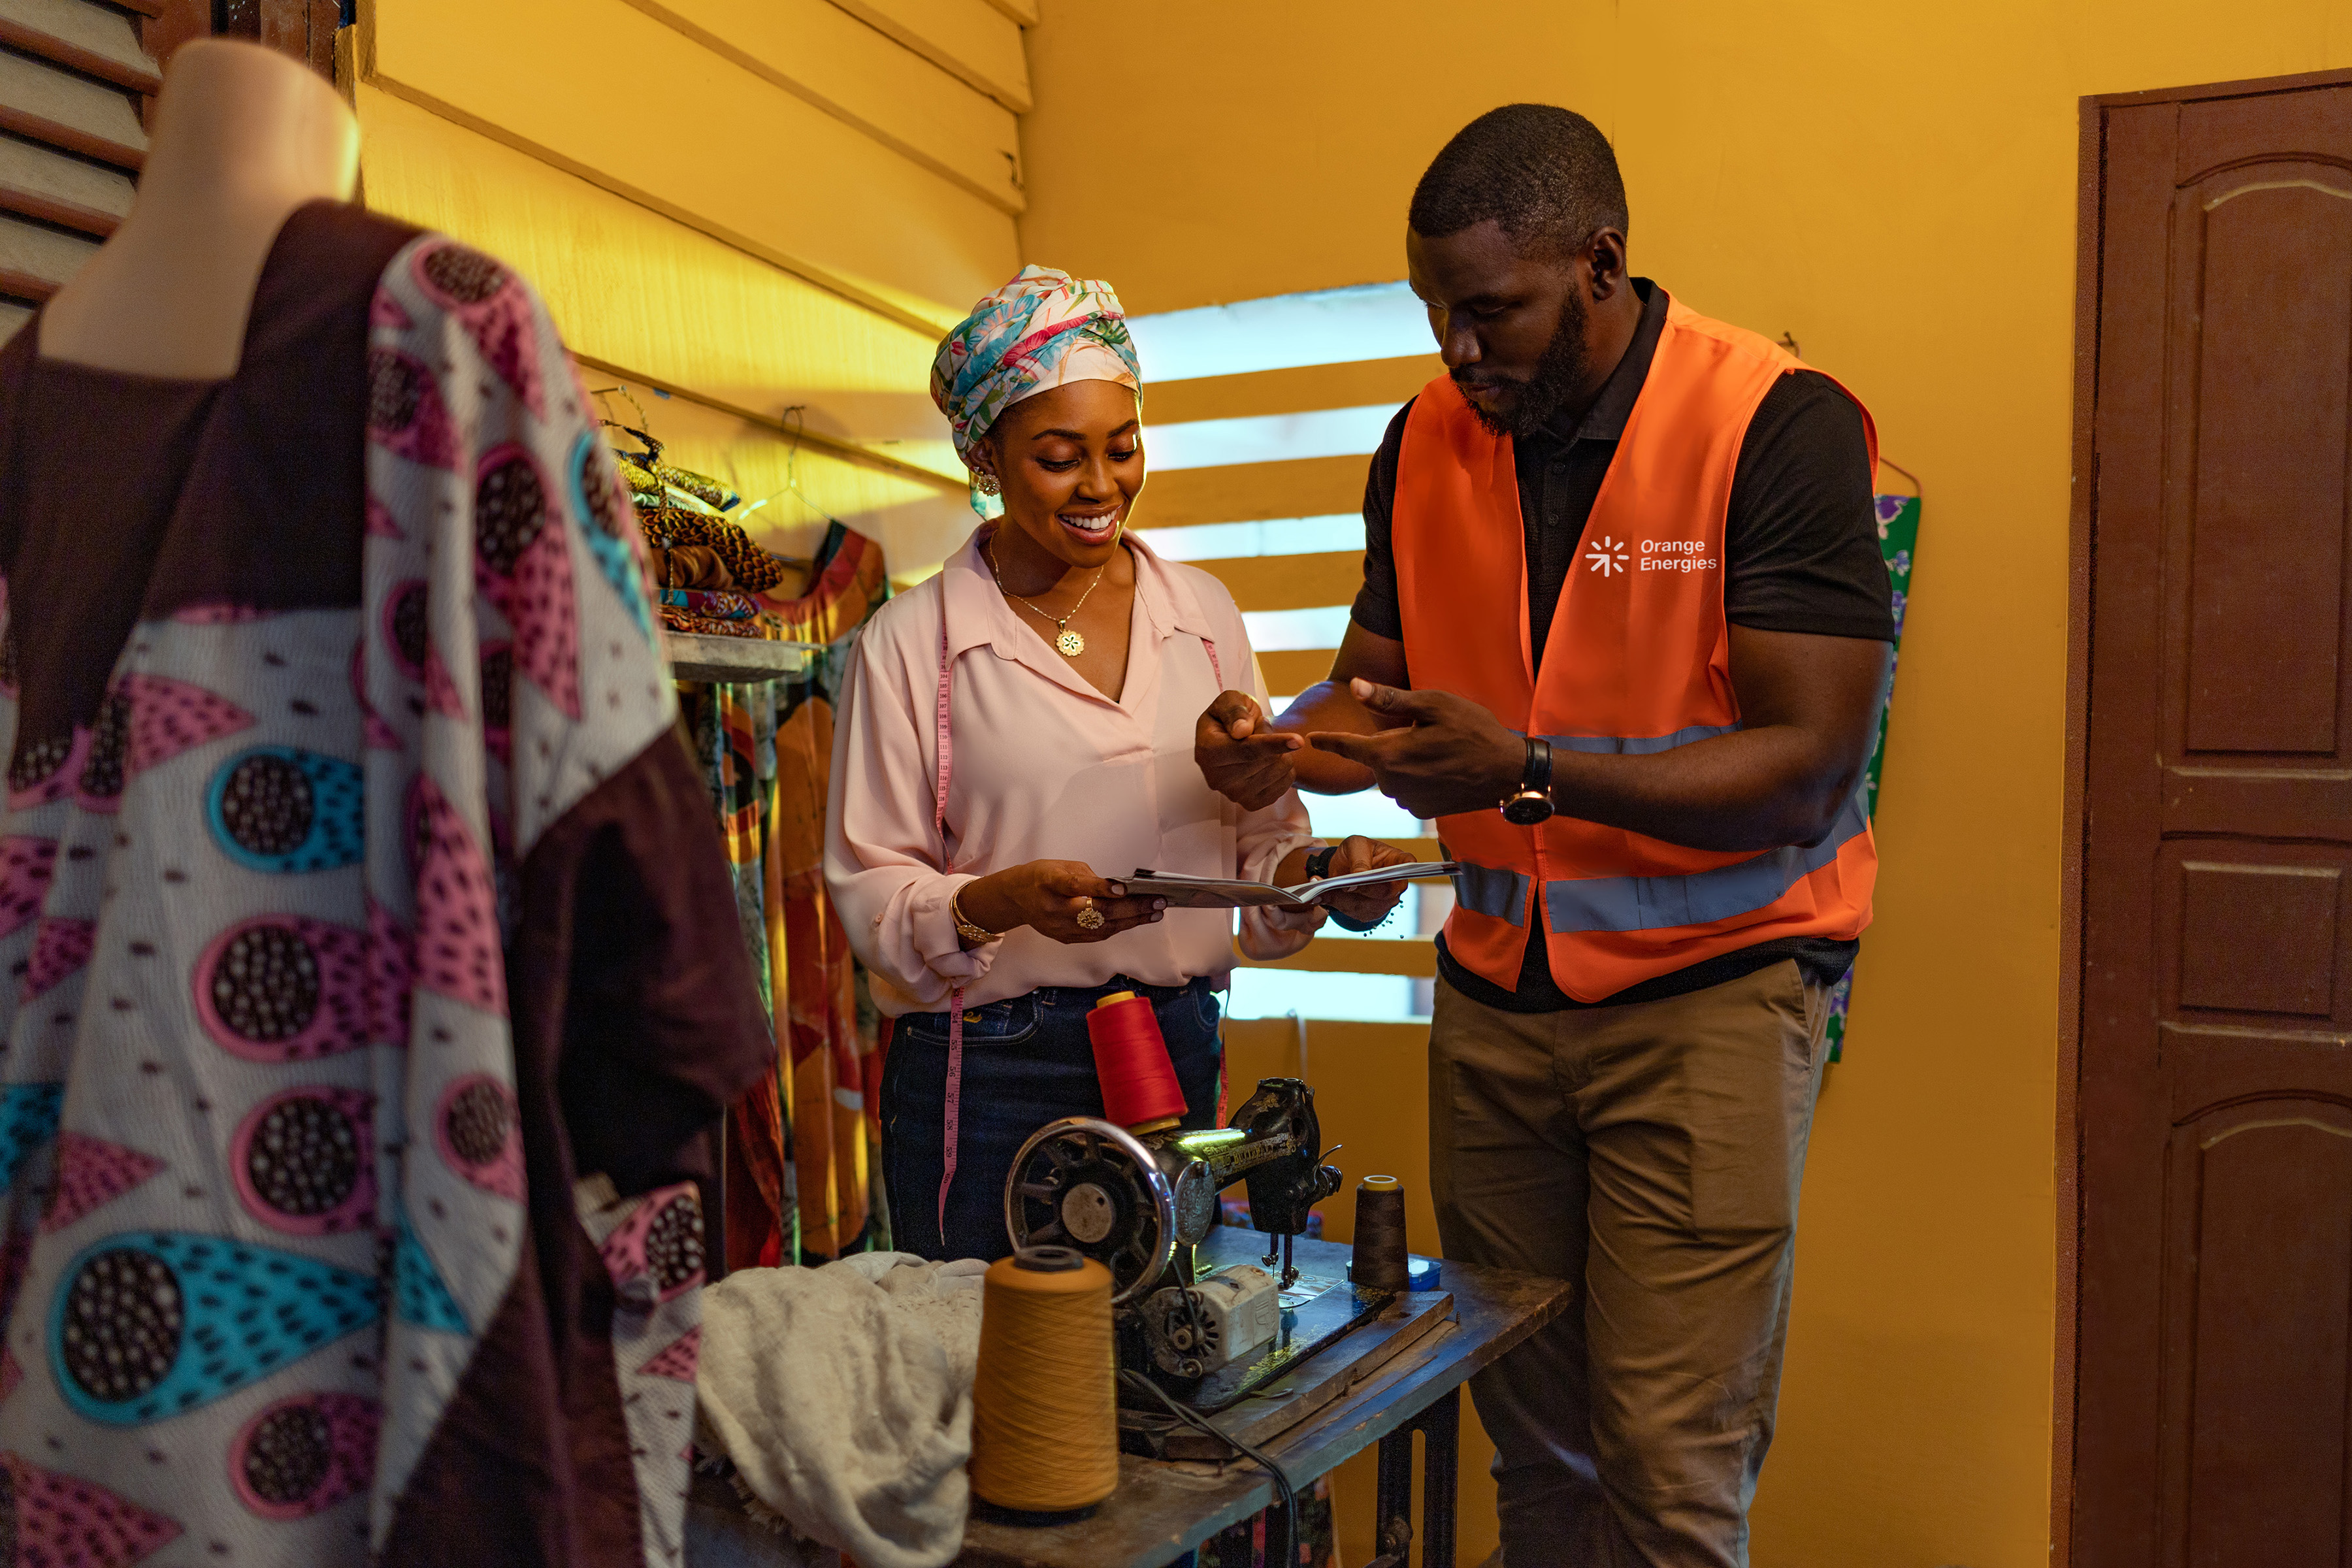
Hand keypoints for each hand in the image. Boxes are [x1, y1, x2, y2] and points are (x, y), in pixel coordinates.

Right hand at [957, 860, 1164, 945]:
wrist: (1015, 899)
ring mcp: (1060, 928)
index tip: (1123, 888)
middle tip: (1158, 901)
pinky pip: (1098, 935)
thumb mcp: (1061, 866)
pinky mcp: (1066, 938)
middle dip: (1132, 907)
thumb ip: (1089, 878)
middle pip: (1097, 912)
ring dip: (1133, 920)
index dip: (1100, 888)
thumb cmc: (1042, 876)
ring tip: (1156, 911)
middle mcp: (1054, 909)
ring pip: (1102, 927)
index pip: (1076, 887)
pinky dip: (1120, 927)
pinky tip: (1138, 919)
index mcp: (1049, 883)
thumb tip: (1120, 888)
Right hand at [1195, 690, 1303, 810]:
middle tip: (1259, 730)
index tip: (1299, 740)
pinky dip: (1284, 769)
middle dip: (1273, 738)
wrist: (1230, 738)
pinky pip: (1285, 784)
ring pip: (1279, 771)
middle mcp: (1217, 778)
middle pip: (1267, 760)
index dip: (1274, 744)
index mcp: (1208, 751)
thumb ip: (1234, 711)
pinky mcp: (1251, 804)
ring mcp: (1234, 794)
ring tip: (1262, 745)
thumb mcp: (1229, 700)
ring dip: (1280, 752)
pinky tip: (1269, 761)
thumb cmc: (1231, 716)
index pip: (1247, 750)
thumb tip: (1241, 731)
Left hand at [1304, 680, 1524, 818]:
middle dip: (1393, 743)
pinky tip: (1444, 769)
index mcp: (1390, 756)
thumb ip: (1389, 699)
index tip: (1309, 740)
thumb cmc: (1475, 732)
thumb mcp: (1434, 705)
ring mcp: (1407, 801)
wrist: (1509, 773)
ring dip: (1407, 761)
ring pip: (1393, 774)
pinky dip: (1419, 777)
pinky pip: (1409, 788)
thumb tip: (1355, 687)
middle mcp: (1392, 784)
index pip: (1348, 747)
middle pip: (1377, 758)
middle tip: (1428, 733)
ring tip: (1441, 751)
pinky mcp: (1423, 812)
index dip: (1329, 741)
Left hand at [1316, 835, 1415, 925]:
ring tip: (1321, 889)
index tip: (1387, 872)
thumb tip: (1358, 880)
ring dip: (1342, 899)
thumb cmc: (1354, 851)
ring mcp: (1386, 901)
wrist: (1343, 866)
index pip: (1408, 865)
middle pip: (1383, 892)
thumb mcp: (1355, 846)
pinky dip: (1336, 905)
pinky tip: (1321, 896)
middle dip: (1360, 889)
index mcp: (1398, 861)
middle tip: (1340, 885)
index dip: (1401, 870)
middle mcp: (1397, 883)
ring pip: (1366, 905)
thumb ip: (1359, 860)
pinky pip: (1354, 913)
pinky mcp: (1371, 912)